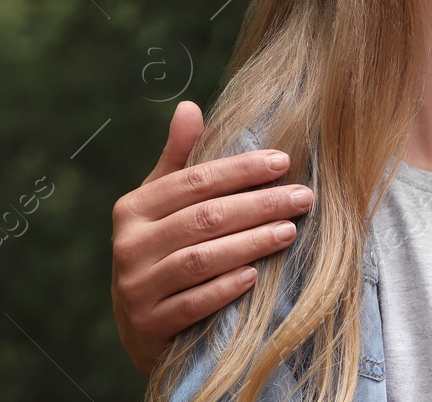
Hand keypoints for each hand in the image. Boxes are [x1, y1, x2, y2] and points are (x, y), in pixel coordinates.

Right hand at [110, 101, 313, 372]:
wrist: (143, 325)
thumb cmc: (164, 249)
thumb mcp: (164, 204)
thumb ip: (179, 160)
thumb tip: (189, 106)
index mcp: (133, 209)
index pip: (194, 182)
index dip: (241, 170)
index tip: (285, 161)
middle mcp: (128, 247)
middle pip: (204, 218)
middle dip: (259, 204)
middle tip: (303, 197)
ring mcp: (135, 289)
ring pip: (200, 259)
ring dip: (250, 243)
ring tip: (290, 230)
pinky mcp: (148, 326)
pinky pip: (192, 304)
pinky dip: (225, 288)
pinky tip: (256, 275)